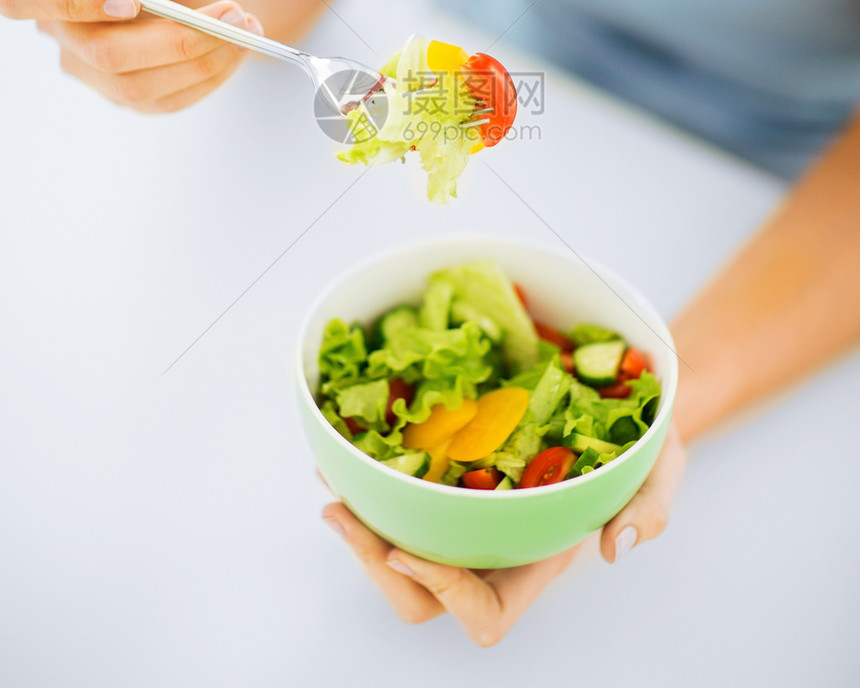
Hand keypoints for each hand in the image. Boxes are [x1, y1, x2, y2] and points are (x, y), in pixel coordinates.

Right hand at [0, 0, 262, 112]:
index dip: (70, 2)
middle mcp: (61, 27)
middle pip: (99, 53)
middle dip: (175, 37)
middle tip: (234, 10)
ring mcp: (92, 68)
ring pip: (137, 86)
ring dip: (202, 59)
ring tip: (246, 23)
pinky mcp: (130, 94)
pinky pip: (167, 100)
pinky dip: (211, 73)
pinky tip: (237, 45)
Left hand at [321, 421, 684, 646]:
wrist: (623, 407)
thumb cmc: (643, 448)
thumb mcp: (663, 471)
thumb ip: (650, 508)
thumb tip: (618, 546)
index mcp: (537, 561)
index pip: (484, 612)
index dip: (443, 594)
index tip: (407, 550)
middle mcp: (494, 549)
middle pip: (421, 596)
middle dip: (374, 563)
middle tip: (342, 512)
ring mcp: (469, 517)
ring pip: (400, 552)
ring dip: (361, 528)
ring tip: (333, 488)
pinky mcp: (452, 481)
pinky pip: (401, 500)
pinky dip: (369, 484)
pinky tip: (345, 454)